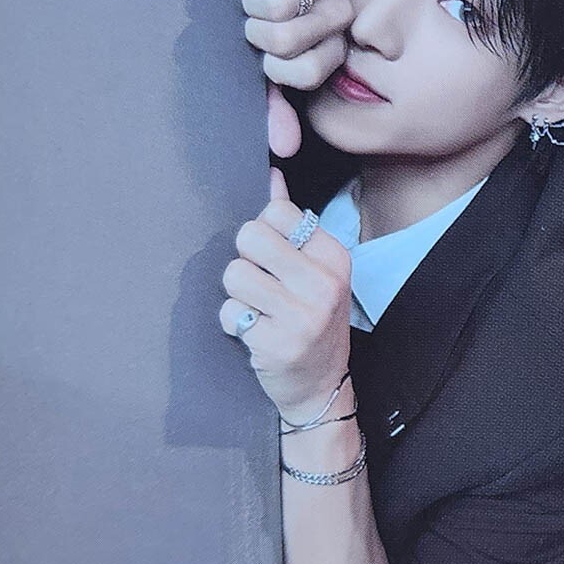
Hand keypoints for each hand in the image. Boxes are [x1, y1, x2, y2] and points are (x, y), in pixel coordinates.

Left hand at [220, 168, 351, 421]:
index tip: (275, 259)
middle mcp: (323, 284)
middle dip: (246, 259)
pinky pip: (229, 311)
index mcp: (334, 257)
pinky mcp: (276, 344)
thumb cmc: (312, 321)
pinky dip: (234, 322)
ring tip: (259, 310)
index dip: (264, 232)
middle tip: (262, 284)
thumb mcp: (314, 271)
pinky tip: (255, 332)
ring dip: (238, 294)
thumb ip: (290, 224)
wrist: (320, 387)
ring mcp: (301, 316)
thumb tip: (271, 176)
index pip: (276, 211)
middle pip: (250, 235)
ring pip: (234, 273)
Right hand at [238, 0, 352, 156]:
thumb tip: (284, 147)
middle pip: (284, 39)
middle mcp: (338, 15)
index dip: (274, 67)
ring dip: (250, 0)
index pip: (306, 74)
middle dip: (254, 30)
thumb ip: (273, 107)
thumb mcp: (263, 66)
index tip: (266, 57)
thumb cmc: (260, 20)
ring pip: (277, 4)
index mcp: (332, 49)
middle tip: (254, 20)